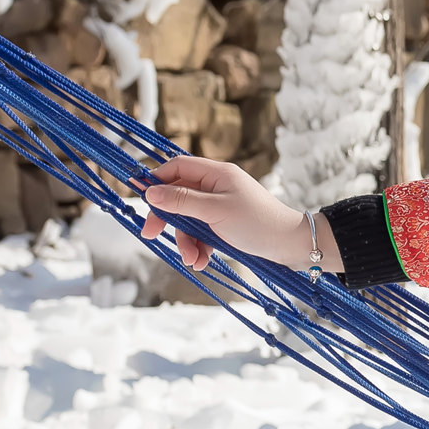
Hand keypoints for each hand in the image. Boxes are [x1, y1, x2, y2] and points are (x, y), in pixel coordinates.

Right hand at [136, 155, 321, 272]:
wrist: (290, 246)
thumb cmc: (257, 223)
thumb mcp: (214, 211)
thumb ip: (181, 200)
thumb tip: (150, 191)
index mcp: (217, 173)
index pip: (178, 166)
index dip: (157, 178)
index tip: (138, 194)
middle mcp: (218, 186)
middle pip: (179, 196)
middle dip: (166, 217)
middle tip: (150, 234)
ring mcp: (222, 206)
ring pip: (189, 219)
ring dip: (185, 240)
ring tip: (191, 259)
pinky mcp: (226, 225)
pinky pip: (202, 233)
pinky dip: (199, 247)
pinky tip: (202, 262)